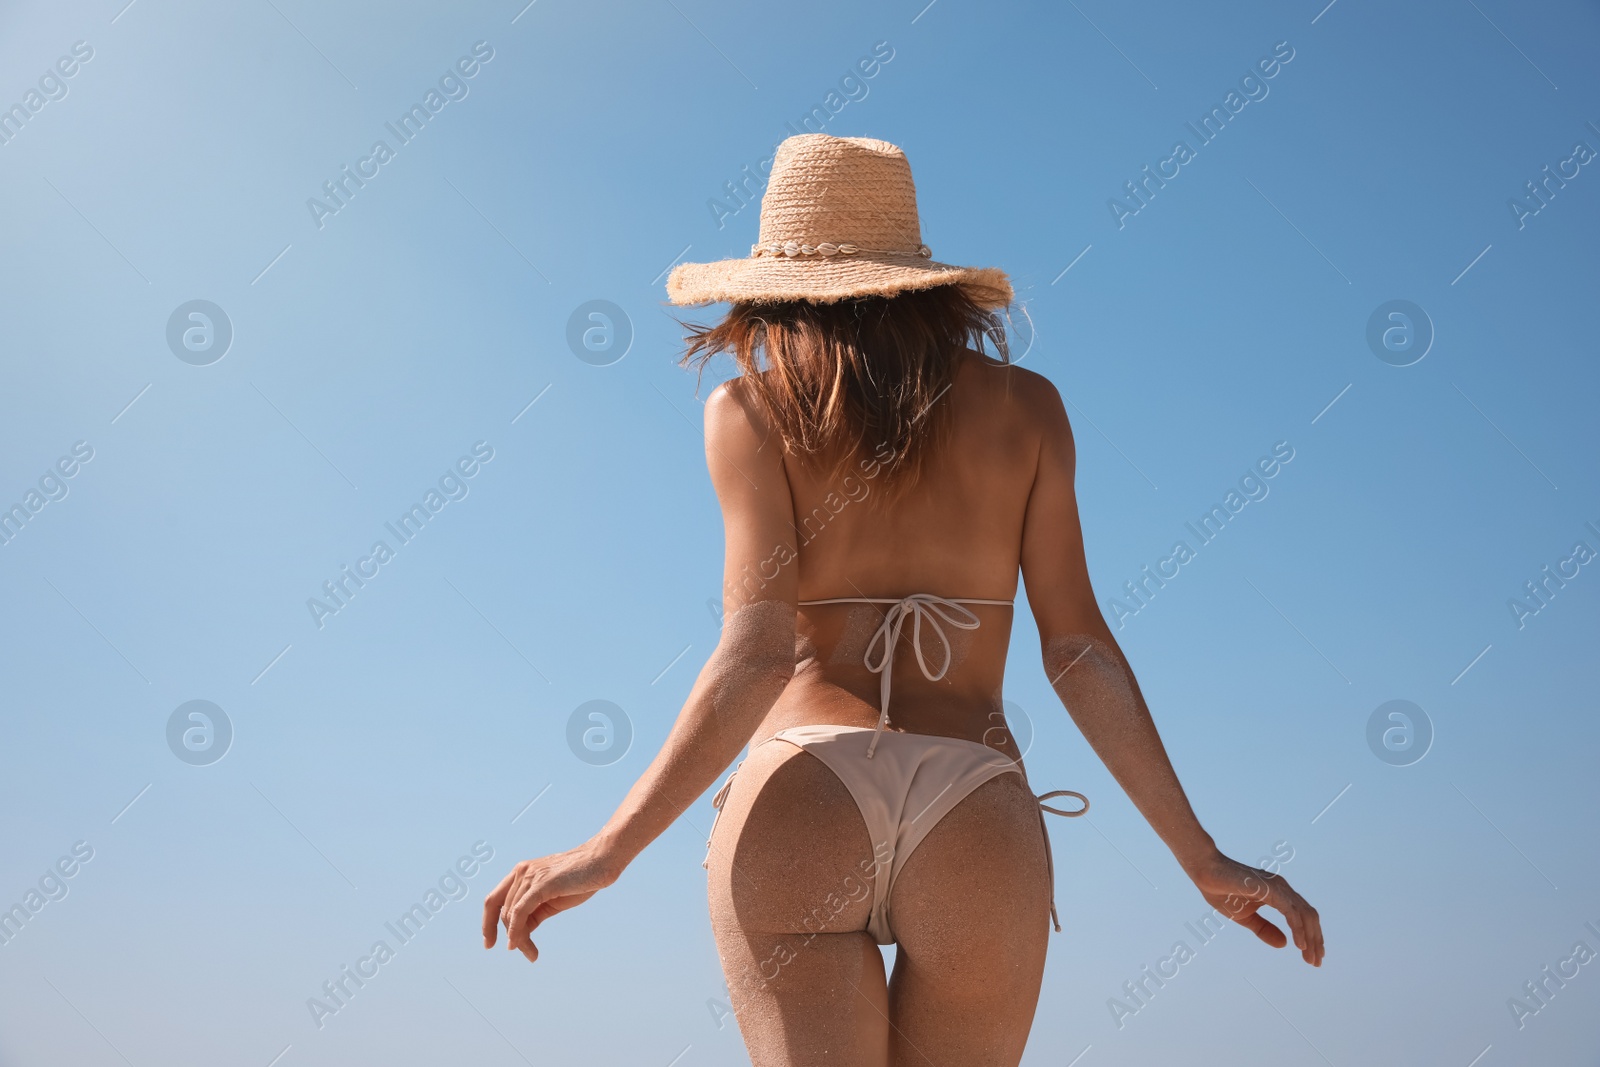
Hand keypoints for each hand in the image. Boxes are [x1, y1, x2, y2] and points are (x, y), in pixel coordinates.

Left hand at [481, 842, 618, 961]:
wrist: (602, 861)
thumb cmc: (581, 879)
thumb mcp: (552, 899)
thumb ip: (534, 912)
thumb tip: (519, 934)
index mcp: (522, 873)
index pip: (493, 900)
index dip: (487, 923)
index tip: (489, 944)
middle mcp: (521, 872)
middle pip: (503, 912)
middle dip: (511, 937)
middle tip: (529, 955)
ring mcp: (530, 876)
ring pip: (511, 915)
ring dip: (518, 940)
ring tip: (532, 955)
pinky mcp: (542, 884)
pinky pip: (520, 912)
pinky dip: (516, 931)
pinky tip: (518, 945)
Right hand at [1185, 850, 1323, 965]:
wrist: (1205, 872)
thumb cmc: (1222, 891)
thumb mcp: (1246, 917)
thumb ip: (1264, 929)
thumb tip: (1285, 945)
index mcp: (1279, 895)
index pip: (1303, 917)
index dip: (1311, 937)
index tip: (1313, 957)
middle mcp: (1283, 889)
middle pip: (1310, 916)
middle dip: (1316, 941)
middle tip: (1316, 963)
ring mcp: (1278, 887)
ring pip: (1305, 914)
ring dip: (1311, 938)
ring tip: (1310, 958)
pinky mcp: (1270, 889)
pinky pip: (1291, 911)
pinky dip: (1298, 929)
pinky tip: (1300, 945)